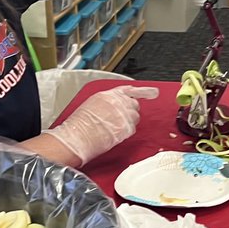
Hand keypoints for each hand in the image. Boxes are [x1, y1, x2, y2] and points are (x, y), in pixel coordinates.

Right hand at [44, 85, 158, 165]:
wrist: (76, 137)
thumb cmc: (78, 126)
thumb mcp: (91, 106)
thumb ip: (106, 104)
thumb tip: (113, 107)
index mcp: (107, 95)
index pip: (129, 90)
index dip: (142, 91)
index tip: (152, 92)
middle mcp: (118, 102)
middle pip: (134, 104)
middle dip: (130, 111)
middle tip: (120, 120)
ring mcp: (123, 114)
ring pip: (135, 117)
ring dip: (128, 122)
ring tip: (114, 128)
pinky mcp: (126, 127)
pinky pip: (132, 129)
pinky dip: (126, 132)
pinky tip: (115, 134)